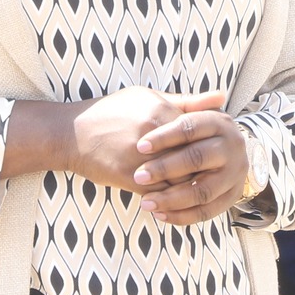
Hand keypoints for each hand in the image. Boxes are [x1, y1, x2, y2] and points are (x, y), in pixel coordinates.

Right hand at [65, 87, 207, 190]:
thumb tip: (222, 96)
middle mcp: (152, 137)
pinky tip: (173, 197)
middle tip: (212, 174)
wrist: (71, 134)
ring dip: (189, 187)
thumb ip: (187, 101)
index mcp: (160, 113)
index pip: (200, 134)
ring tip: (196, 188)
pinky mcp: (129, 179)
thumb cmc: (111, 112)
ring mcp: (140, 160)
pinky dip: (169, 198)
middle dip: (203, 170)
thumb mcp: (147, 98)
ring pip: (179, 181)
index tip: (216, 152)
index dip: (210, 146)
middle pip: (193, 160)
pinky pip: (160, 194)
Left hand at [131, 91, 246, 225]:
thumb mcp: (194, 114)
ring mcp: (234, 175)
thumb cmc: (200, 131)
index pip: (191, 127)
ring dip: (171, 198)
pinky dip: (182, 216)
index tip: (140, 146)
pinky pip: (206, 212)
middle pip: (197, 158)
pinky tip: (159, 214)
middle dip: (165, 168)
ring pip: (201, 190)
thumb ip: (188, 105)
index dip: (164, 136)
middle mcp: (232, 148)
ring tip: (145, 202)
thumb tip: (217, 94)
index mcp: (221, 123)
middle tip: (139, 175)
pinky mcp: (231, 198)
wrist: (228, 154)